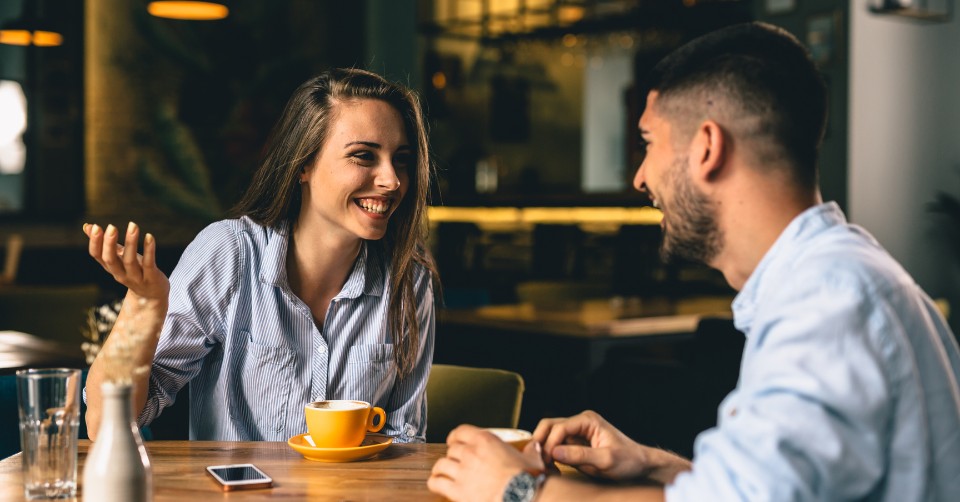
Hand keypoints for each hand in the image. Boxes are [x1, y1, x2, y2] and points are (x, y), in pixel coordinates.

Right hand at [83, 222, 169, 301]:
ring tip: (133, 225)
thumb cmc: (134, 271)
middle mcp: (120, 274)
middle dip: (109, 244)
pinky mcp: (151, 278)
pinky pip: (149, 264)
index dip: (95, 243)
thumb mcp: (119, 257)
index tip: (96, 227)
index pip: (97, 256)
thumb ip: (105, 243)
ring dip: (131, 242)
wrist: (152, 296)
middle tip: (111, 227)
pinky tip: (149, 236)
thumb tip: (87, 226)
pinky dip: (149, 250)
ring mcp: (136, 277)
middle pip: (110, 260)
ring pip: (130, 262)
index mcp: (111, 268)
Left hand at [428, 425, 545, 501]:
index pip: (461, 431)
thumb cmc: (528, 479)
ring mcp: (462, 471)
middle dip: (452, 455)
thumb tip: (534, 447)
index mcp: (486, 440)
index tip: (455, 441)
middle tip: (456, 462)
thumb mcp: (532, 458)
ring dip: (441, 469)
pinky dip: (435, 483)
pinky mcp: (457, 491)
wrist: (524, 497)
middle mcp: (471, 453)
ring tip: (443, 473)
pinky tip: (437, 484)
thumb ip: (530, 450)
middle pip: (451, 449)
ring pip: (441, 465)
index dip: (455, 437)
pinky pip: (436, 483)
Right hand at [534, 410, 684, 482]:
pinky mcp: (575, 445)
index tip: (545, 460)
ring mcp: (576, 433)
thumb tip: (554, 452)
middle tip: (538, 461)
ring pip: (549, 435)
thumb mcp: (606, 460)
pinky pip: (556, 446)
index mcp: (587, 420)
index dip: (549, 443)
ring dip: (543, 450)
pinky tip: (552, 468)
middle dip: (541, 442)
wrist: (640, 464)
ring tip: (544, 467)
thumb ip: (580, 455)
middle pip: (549, 426)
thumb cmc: (628, 460)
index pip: (559, 427)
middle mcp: (579, 423)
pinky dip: (550, 456)